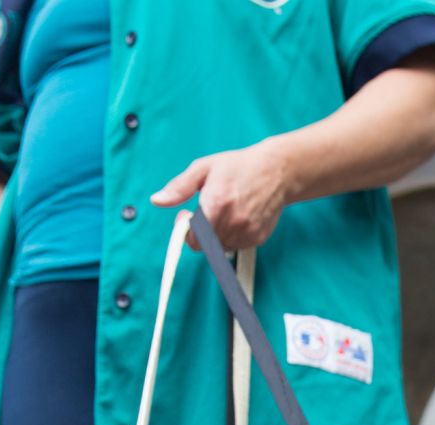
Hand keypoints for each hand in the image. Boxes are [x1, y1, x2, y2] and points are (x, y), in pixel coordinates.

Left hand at [151, 143, 292, 250]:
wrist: (278, 171)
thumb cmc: (240, 166)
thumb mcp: (204, 168)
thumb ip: (179, 187)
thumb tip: (157, 200)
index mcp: (216, 204)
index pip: (194, 239)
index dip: (186, 231)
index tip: (187, 216)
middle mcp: (233, 222)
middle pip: (205, 245)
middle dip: (200, 231)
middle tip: (206, 211)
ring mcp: (247, 232)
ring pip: (220, 247)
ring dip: (216, 234)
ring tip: (224, 211)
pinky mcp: (258, 238)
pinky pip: (236, 245)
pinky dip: (232, 235)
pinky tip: (238, 216)